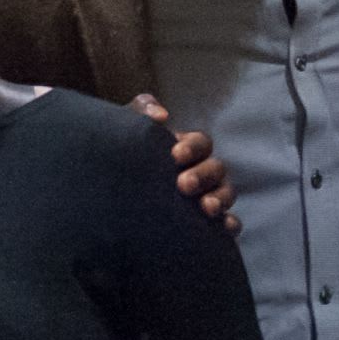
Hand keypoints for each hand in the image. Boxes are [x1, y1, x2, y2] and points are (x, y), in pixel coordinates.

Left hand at [130, 94, 239, 234]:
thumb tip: (162, 116)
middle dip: (203, 175)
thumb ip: (142, 110)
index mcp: (187, 150)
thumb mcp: (126, 130)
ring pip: (226, 194)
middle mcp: (202, 173)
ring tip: (207, 208)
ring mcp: (208, 198)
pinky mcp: (208, 225)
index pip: (201, 143)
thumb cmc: (123, 158)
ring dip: (220, 199)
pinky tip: (224, 229)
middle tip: (183, 185)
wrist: (109, 199)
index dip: (193, 147)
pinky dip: (229, 225)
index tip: (175, 156)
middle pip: (216, 169)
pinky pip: (227, 224)